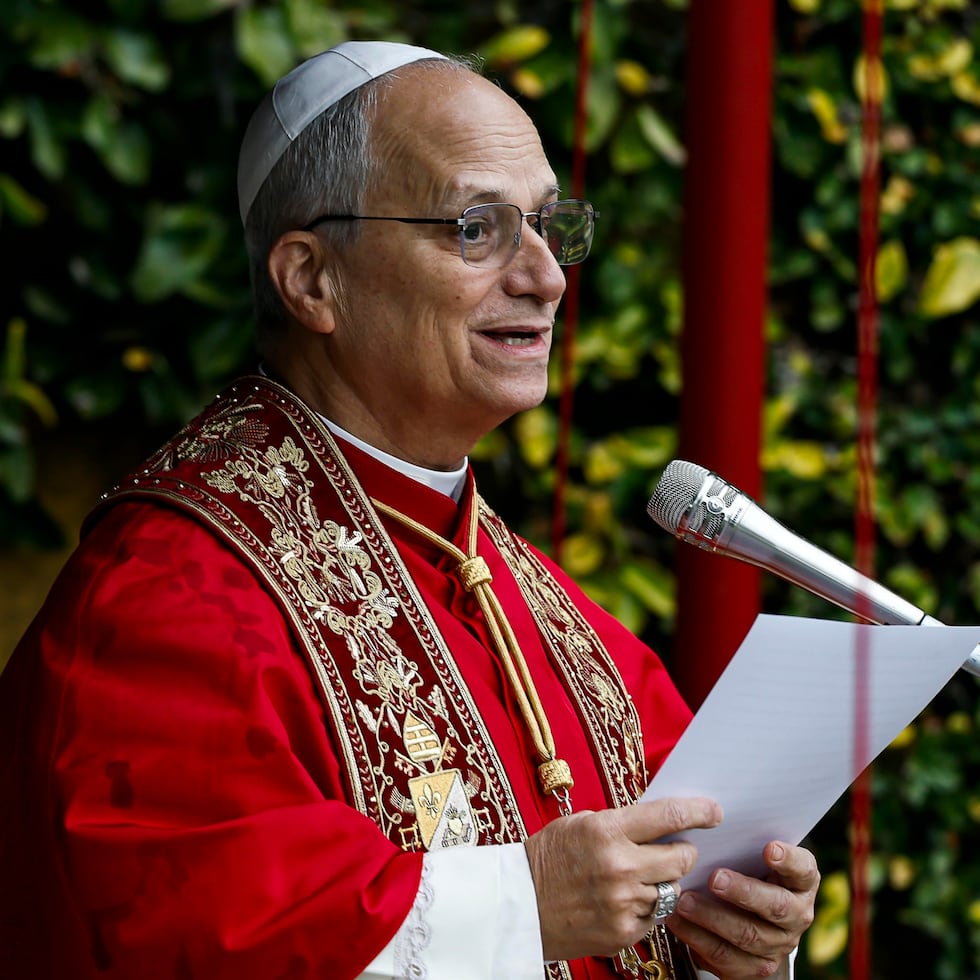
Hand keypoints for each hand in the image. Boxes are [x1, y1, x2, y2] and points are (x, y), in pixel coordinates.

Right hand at [524, 797, 721, 960]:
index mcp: (607, 831)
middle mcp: (620, 866)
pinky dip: (646, 907)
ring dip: (661, 881)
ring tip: (635, 877)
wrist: (519, 904)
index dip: (699, 812)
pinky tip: (622, 900)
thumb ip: (621, 822)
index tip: (713, 811)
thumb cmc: (548, 857)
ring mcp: (624, 903)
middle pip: (682, 857)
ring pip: (671, 888)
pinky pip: (655, 916)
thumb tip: (661, 822)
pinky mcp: (624, 931)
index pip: (669, 816)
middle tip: (672, 849)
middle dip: (683, 851)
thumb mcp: (581, 824)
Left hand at [667, 840, 819, 978]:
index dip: (789, 860)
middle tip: (715, 878)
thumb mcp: (751, 854)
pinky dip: (698, 939)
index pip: (804, 869)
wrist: (754, 920)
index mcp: (801, 881)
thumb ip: (742, 839)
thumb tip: (705, 809)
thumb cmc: (747, 871)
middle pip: (776, 906)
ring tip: (685, 901)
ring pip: (748, 935)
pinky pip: (726, 958)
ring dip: (713, 918)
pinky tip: (678, 922)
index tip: (769, 848)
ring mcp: (778, 944)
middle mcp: (797, 914)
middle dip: (744, 892)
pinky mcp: (755, 968)